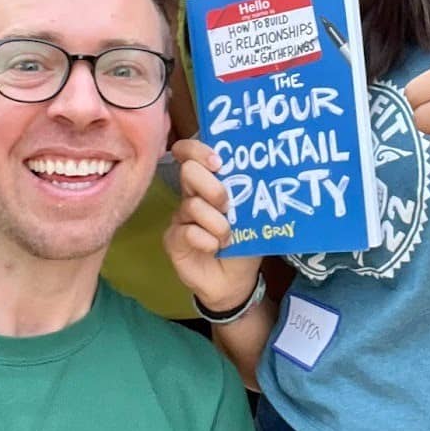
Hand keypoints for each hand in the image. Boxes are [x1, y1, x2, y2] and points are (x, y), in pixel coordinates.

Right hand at [163, 138, 262, 310]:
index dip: (198, 150)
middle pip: (189, 172)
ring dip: (217, 223)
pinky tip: (214, 248)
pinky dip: (206, 240)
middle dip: (212, 187)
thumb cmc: (244, 241)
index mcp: (209, 182)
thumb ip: (247, 193)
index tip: (218, 162)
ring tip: (228, 237)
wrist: (234, 280)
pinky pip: (186, 231)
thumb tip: (257, 170)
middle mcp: (191, 195)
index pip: (191, 153)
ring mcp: (180, 217)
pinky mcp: (172, 239)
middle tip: (228, 206)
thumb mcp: (251, 215)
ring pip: (192, 205)